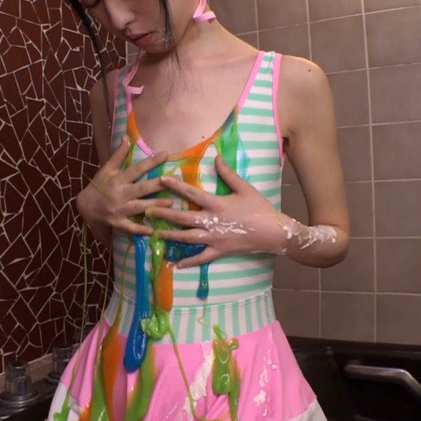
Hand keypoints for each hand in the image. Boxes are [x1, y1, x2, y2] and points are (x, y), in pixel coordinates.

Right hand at [76, 137, 172, 241]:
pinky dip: (141, 230)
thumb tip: (125, 137)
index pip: (136, 169)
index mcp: (117, 179)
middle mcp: (119, 194)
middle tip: (175, 181)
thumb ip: (118, 155)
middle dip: (158, 185)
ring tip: (171, 203)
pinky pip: (131, 227)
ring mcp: (118, 209)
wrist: (84, 207)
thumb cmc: (98, 186)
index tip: (166, 154)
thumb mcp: (106, 169)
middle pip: (141, 188)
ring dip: (155, 205)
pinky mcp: (117, 223)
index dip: (151, 161)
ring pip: (139, 207)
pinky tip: (154, 230)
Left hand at [147, 155, 291, 267]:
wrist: (273, 232)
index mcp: (217, 204)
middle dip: (164, 214)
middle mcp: (212, 222)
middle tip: (147, 211)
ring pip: (188, 238)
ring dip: (170, 236)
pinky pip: (201, 258)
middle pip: (183, 218)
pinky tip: (177, 263)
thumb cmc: (259, 208)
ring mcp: (214, 239)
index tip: (161, 179)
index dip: (175, 186)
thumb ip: (228, 174)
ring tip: (154, 234)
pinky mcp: (220, 251)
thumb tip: (216, 157)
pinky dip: (190, 261)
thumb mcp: (245, 188)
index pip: (192, 194)